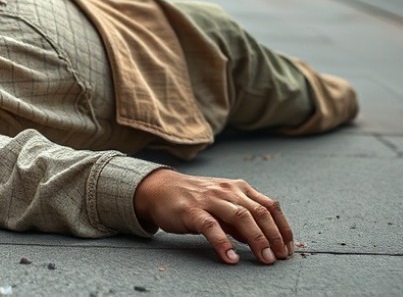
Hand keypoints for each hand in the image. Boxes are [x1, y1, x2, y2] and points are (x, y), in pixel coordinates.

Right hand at [134, 169, 293, 264]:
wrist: (159, 188)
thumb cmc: (194, 198)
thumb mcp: (222, 203)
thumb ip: (241, 218)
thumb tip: (262, 238)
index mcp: (238, 188)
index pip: (270, 206)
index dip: (283, 228)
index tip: (288, 248)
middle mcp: (227, 190)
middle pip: (259, 212)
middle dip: (274, 236)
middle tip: (280, 257)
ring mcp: (209, 199)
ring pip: (240, 217)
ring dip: (257, 239)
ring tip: (264, 258)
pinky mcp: (191, 211)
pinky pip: (211, 227)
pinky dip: (223, 243)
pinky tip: (230, 258)